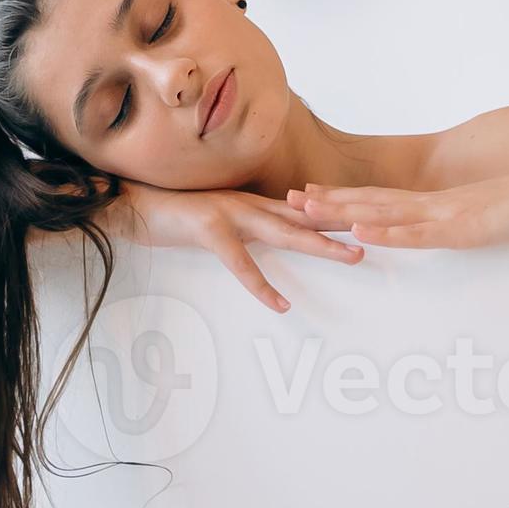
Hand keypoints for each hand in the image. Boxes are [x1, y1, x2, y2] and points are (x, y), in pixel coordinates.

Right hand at [110, 185, 360, 311]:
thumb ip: (245, 225)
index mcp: (251, 202)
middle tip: (378, 238)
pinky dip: (261, 285)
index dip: (337, 214)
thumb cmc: (172, 214)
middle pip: (305, 216)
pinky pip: (240, 262)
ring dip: (320, 245)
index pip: (303, 208)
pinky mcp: (208, 229)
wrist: (130, 202)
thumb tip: (272, 236)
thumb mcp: (217, 220)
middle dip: (343, 226)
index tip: (370, 221)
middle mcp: (247, 203)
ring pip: (284, 231)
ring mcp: (229, 213)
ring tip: (350, 258)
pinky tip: (280, 304)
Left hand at [286, 167, 508, 249]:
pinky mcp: (468, 227)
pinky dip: (388, 231)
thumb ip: (484, 223)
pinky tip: (361, 230)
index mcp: (448, 203)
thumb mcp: (506, 218)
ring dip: (344, 212)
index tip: (316, 198)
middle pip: (375, 201)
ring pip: (386, 213)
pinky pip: (421, 232)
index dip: (350, 199)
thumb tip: (474, 233)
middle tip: (289, 200)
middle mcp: (442, 204)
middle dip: (331, 202)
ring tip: (306, 210)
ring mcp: (451, 214)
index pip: (389, 201)